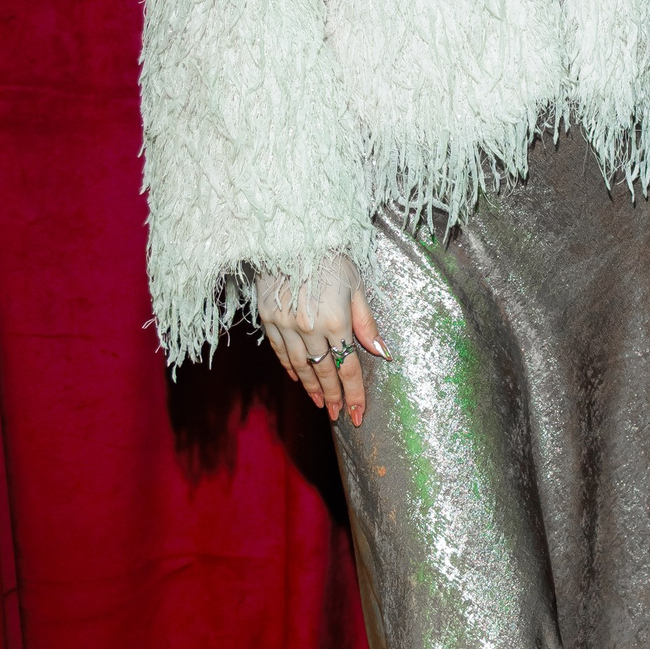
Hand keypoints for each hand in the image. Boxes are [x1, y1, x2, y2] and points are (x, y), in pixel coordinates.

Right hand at [256, 253, 385, 424]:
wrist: (290, 234)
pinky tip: (299, 378)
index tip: (356, 414)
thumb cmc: (331, 255)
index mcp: (336, 321)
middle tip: (338, 415)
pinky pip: (280, 351)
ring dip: (311, 387)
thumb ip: (366, 323)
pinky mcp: (268, 317)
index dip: (353, 393)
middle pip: (324, 372)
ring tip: (320, 403)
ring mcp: (285, 324)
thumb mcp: (356, 285)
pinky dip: (290, 367)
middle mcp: (309, 328)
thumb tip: (381, 353)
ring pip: (301, 366)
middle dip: (333, 396)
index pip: (348, 367)